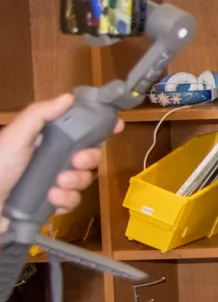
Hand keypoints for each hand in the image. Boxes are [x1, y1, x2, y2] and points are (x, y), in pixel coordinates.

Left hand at [0, 95, 120, 213]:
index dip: (98, 126)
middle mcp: (51, 159)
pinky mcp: (51, 204)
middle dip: (88, 158)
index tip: (116, 126)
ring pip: (83, 179)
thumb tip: (69, 97)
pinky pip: (72, 200)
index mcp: (43, 139)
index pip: (77, 128)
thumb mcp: (16, 136)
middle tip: (76, 162)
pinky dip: (65, 200)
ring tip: (57, 185)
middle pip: (88, 154)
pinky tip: (52, 199)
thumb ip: (40, 115)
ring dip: (75, 181)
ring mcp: (52, 182)